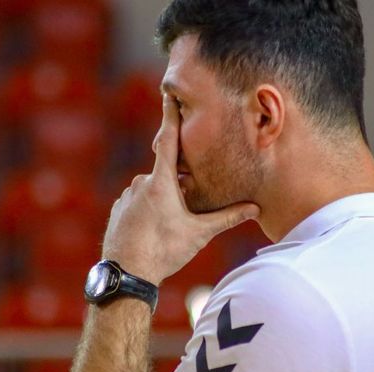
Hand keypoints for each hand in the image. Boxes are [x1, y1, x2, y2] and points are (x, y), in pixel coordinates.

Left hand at [102, 95, 260, 285]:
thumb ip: (227, 218)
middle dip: (177, 184)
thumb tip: (255, 209)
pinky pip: (136, 202)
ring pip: (150, 190)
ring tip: (168, 225)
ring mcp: (126, 197)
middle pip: (164, 174)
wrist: (127, 273)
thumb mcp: (199, 233)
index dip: (170, 117)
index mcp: (162, 183)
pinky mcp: (118, 210)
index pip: (168, 141)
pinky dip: (146, 210)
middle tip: (185, 207)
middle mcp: (141, 184)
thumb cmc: (165, 250)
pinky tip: (152, 229)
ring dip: (162, 199)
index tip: (168, 95)